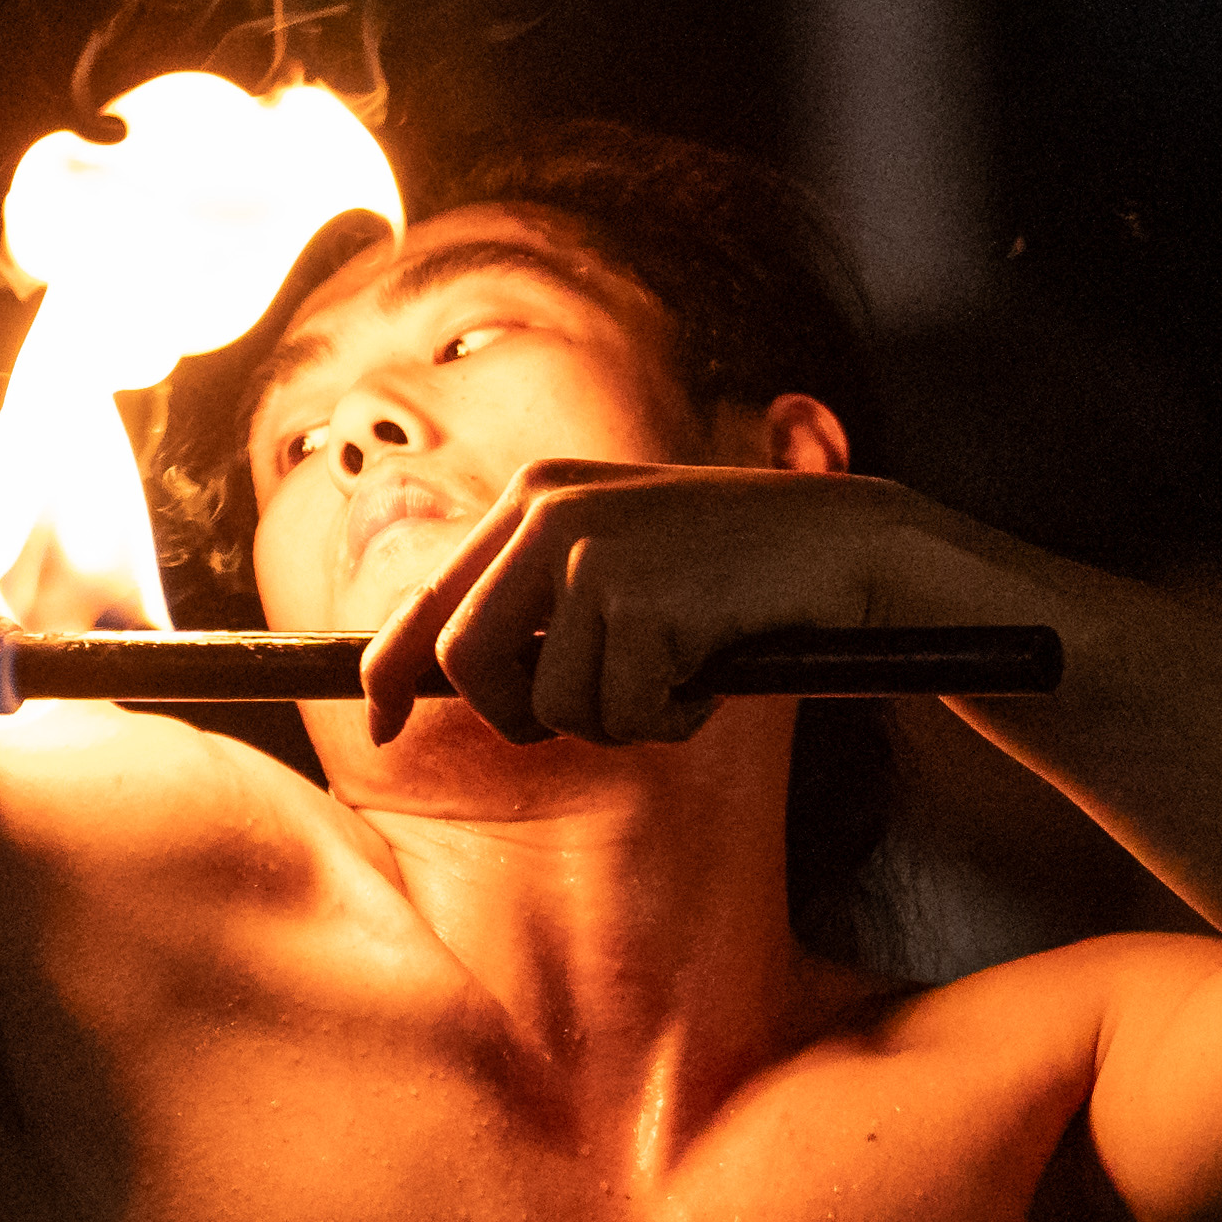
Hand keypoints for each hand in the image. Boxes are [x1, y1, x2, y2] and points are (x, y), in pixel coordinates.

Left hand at [358, 457, 987, 746]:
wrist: (841, 546)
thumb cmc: (730, 572)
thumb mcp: (618, 558)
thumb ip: (540, 598)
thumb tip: (452, 675)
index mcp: (532, 495)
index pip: (426, 597)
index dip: (388, 672)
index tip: (379, 726)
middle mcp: (546, 512)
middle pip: (467, 662)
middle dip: (518, 717)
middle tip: (597, 715)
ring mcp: (591, 551)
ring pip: (548, 704)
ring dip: (617, 718)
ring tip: (677, 677)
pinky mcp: (639, 597)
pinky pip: (622, 713)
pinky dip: (670, 719)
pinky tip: (711, 675)